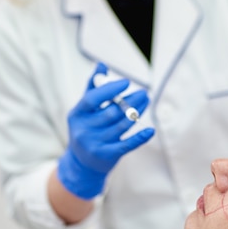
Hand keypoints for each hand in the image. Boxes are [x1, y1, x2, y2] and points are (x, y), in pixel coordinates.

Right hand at [57, 63, 154, 199]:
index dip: (109, 90)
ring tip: (146, 101)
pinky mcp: (108, 156)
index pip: (92, 99)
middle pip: (111, 112)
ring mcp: (95, 144)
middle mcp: (84, 130)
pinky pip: (127, 145)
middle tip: (143, 92)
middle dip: (130, 101)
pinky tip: (151, 130)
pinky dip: (140, 138)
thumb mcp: (85, 109)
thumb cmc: (86, 127)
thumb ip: (93, 87)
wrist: (82, 163)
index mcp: (77, 114)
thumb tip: (102, 65)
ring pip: (121, 126)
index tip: (126, 82)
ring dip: (136, 113)